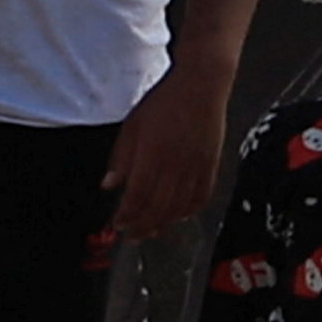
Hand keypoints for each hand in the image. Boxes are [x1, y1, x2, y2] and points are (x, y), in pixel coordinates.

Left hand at [99, 67, 234, 256]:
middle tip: (133, 235)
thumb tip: (109, 184)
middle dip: (143, 225)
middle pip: (158, 206)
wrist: (202, 86)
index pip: (137, 195)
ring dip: (164, 222)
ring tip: (153, 231)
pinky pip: (202, 195)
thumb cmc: (164, 102)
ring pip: (179, 205)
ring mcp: (196, 166)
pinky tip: (180, 215)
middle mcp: (175, 165)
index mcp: (152, 155)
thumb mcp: (132, 125)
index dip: (127, 214)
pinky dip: (190, 209)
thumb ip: (121, 157)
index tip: (117, 223)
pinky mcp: (211, 164)